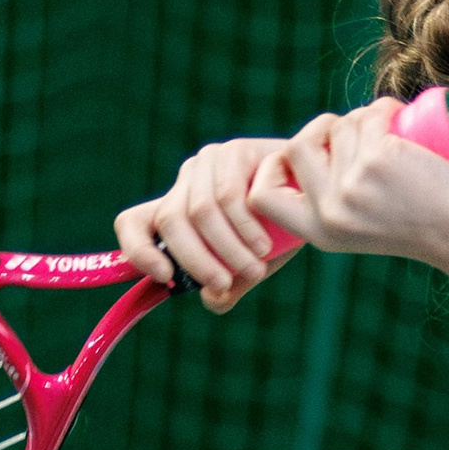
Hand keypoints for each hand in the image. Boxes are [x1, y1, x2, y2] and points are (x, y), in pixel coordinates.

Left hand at [114, 136, 297, 310]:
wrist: (317, 196)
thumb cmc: (278, 234)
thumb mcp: (247, 266)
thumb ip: (227, 286)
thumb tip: (213, 298)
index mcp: (177, 211)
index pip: (131, 224)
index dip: (137, 251)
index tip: (165, 276)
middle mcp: (185, 183)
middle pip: (170, 222)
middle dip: (197, 261)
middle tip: (225, 284)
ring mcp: (208, 163)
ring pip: (200, 212)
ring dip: (228, 250)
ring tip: (255, 268)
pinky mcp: (233, 152)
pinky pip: (228, 196)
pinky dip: (244, 229)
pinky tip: (263, 245)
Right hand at [248, 100, 448, 263]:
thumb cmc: (415, 223)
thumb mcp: (358, 225)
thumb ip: (330, 202)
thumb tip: (296, 153)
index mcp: (318, 232)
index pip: (261, 197)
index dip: (273, 168)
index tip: (305, 155)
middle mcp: (329, 213)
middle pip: (296, 147)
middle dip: (322, 128)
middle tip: (352, 132)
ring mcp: (351, 186)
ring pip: (338, 126)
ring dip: (361, 117)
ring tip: (388, 133)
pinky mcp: (377, 161)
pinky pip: (368, 115)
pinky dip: (384, 107)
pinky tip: (399, 116)